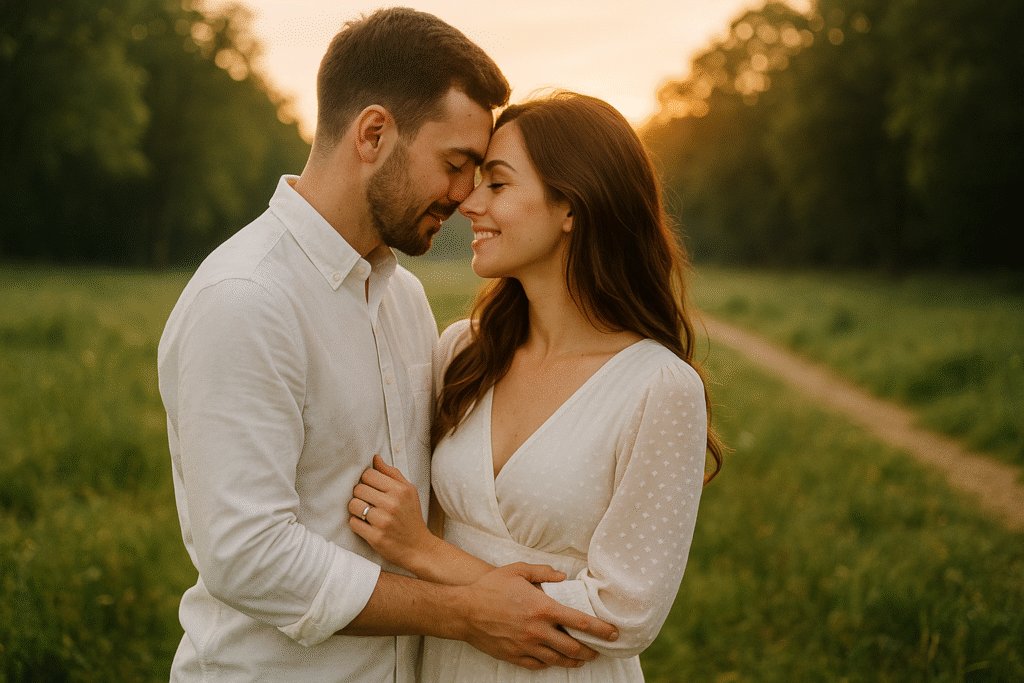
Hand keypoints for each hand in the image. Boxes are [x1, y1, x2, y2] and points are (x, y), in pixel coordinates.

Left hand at [349, 455, 432, 568]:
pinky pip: (353, 523)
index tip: (372, 488)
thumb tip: (375, 458)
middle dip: (361, 495)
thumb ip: (392, 473)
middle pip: (358, 489)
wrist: (418, 547)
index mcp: (400, 490)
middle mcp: (392, 504)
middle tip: (368, 501)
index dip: (367, 481)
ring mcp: (383, 521)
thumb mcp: (409, 491)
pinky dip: (357, 523)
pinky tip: (366, 525)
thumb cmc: (411, 516)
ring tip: (366, 513)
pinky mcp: (375, 537)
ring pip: (353, 505)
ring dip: (356, 509)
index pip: (368, 474)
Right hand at [456, 563, 618, 669]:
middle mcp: (538, 630)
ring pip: (558, 660)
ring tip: (581, 659)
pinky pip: (538, 665)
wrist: (464, 610)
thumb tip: (562, 576)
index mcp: (543, 608)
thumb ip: (543, 572)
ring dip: (573, 660)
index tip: (613, 634)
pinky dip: (549, 663)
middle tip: (598, 650)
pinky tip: (554, 660)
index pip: (580, 622)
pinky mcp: (513, 656)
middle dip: (590, 651)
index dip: (601, 630)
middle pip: (573, 647)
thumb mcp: (517, 570)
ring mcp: (526, 646)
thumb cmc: (490, 587)